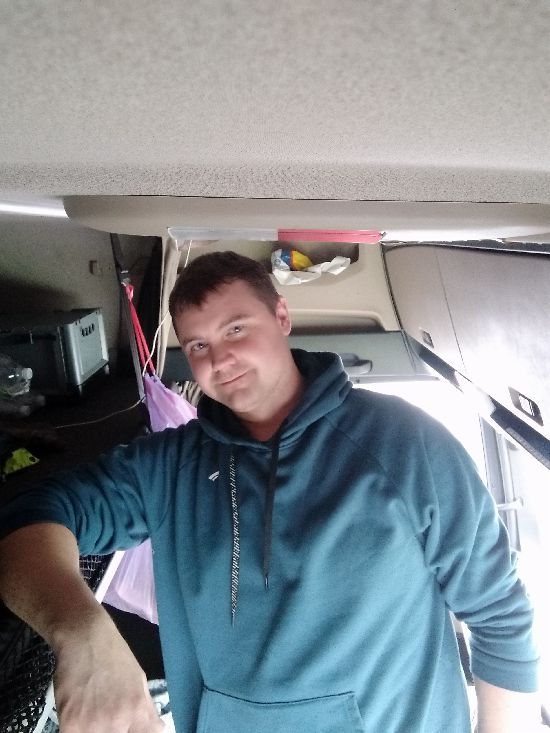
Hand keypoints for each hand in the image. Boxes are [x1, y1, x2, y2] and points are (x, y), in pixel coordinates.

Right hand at [52, 611, 164, 732]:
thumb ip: (145, 711)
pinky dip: (74, 729)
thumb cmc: (114, 656)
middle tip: (105, 717)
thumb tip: (157, 730)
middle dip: (112, 731)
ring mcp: (94, 725)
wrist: (85, 637)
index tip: (127, 727)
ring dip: (92, 731)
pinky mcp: (70, 724)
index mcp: (139, 710)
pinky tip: (75, 717)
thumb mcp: (139, 681)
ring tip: (90, 714)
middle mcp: (119, 721)